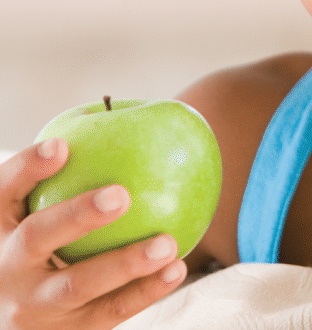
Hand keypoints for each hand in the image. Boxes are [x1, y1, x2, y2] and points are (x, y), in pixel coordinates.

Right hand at [0, 138, 186, 328]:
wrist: (20, 318)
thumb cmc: (41, 248)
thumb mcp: (32, 215)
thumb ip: (64, 179)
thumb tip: (122, 119)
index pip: (2, 192)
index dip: (27, 168)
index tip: (62, 145)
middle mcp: (6, 268)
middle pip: (37, 238)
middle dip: (77, 215)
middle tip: (120, 194)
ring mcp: (34, 305)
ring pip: (78, 284)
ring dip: (125, 263)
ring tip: (166, 243)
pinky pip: (110, 311)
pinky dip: (145, 292)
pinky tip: (176, 269)